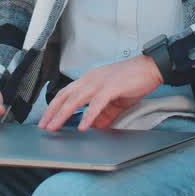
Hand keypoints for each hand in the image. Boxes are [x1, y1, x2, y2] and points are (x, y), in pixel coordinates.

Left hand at [38, 55, 162, 131]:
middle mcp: (90, 79)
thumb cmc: (133, 81)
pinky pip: (96, 103)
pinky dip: (88, 116)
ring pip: (75, 99)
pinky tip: (82, 126)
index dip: (54, 106)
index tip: (46, 119)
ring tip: (55, 127)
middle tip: (43, 126)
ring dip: (62, 114)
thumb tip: (94, 128)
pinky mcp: (111, 87)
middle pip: (65, 96)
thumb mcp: (114, 101)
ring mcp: (100, 82)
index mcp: (89, 79)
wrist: (151, 68)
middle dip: (52, 112)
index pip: (65, 93)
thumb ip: (103, 114)